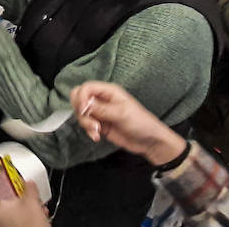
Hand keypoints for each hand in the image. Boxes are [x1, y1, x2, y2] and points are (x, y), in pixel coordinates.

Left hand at [0, 181, 48, 226]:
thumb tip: (29, 183)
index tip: (21, 182)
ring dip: (27, 209)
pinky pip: (15, 222)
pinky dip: (25, 219)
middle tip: (33, 198)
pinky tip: (36, 219)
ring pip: (13, 212)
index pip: (0, 187)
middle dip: (24, 198)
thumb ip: (29, 188)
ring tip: (39, 210)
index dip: (13, 183)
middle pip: (8, 200)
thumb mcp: (33, 202)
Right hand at [70, 81, 186, 165]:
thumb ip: (101, 108)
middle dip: (81, 110)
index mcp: (109, 91)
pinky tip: (97, 136)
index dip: (81, 97)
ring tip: (97, 131)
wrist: (148, 141)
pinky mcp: (99, 124)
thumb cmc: (141, 122)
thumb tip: (84, 104)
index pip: (86, 87)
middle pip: (79, 98)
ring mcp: (100, 112)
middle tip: (90, 119)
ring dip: (86, 123)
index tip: (84, 110)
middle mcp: (102, 100)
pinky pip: (86, 125)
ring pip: (81, 113)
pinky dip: (88, 131)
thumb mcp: (121, 113)